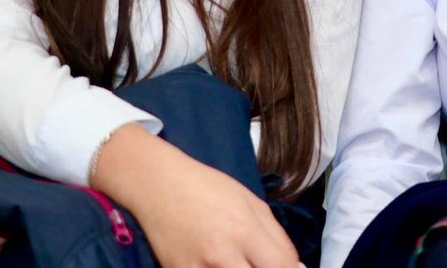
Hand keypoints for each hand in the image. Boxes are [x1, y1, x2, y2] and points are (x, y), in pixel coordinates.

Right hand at [96, 126, 297, 267]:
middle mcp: (222, 255)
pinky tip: (218, 262)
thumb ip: (278, 238)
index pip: (282, 267)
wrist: (159, 186)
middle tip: (261, 263)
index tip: (288, 267)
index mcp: (245, 231)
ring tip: (240, 260)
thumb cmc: (208, 188)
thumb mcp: (252, 203)